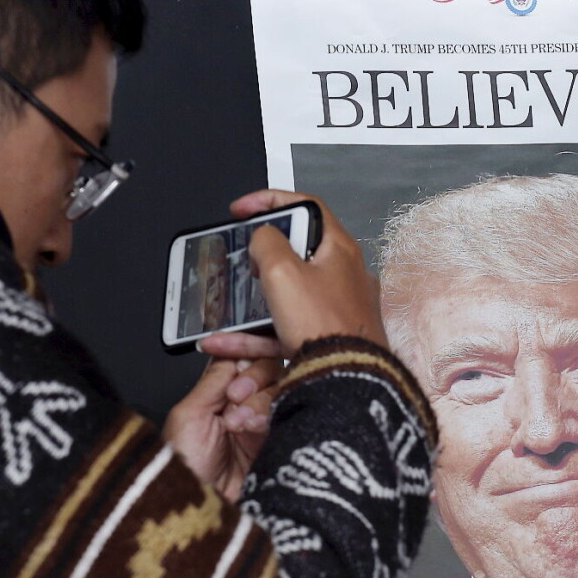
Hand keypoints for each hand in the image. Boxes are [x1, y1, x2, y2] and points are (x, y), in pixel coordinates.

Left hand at [163, 357, 281, 501]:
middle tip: (234, 398)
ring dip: (260, 400)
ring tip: (240, 423)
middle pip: (269, 369)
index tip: (233, 356)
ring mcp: (266, 426)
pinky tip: (257, 428)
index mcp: (219, 398)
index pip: (243, 359)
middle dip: (252, 377)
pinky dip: (273, 415)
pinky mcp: (283, 442)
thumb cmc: (183, 473)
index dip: (241, 352)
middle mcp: (245, 408)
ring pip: (281, 389)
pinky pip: (292, 414)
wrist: (199, 516)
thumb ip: (212, 381)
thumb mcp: (187, 417)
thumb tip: (232, 352)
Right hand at [201, 189, 386, 358]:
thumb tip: (263, 236)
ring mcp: (338, 305)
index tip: (243, 209)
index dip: (270, 200)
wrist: (345, 377)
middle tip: (245, 261)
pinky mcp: (329, 332)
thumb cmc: (324, 326)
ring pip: (289, 292)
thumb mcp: (282, 272)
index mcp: (338, 248)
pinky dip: (260, 331)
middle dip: (262, 256)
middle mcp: (344, 273)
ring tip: (232, 306)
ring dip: (255, 299)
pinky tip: (233, 341)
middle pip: (296, 250)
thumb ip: (267, 242)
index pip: (305, 206)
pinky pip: (288, 325)